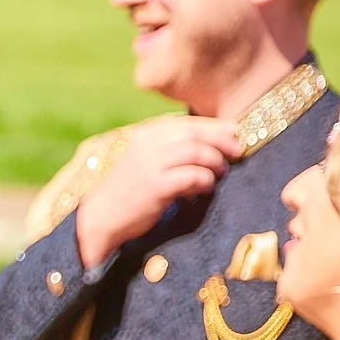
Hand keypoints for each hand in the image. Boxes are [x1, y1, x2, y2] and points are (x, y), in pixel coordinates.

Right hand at [72, 115, 241, 269]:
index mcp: (148, 133)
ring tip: (219, 173)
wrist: (101, 217)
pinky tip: (205, 188)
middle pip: (197, 134)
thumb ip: (171, 148)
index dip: (216, 127)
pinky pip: (193, 176)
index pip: (189, 123)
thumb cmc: (128, 190)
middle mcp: (149, 144)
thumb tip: (212, 141)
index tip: (235, 134)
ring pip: (198, 152)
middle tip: (238, 152)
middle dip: (223, 141)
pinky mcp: (156, 186)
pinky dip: (205, 180)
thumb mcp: (146, 159)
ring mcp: (151, 165)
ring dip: (215, 162)